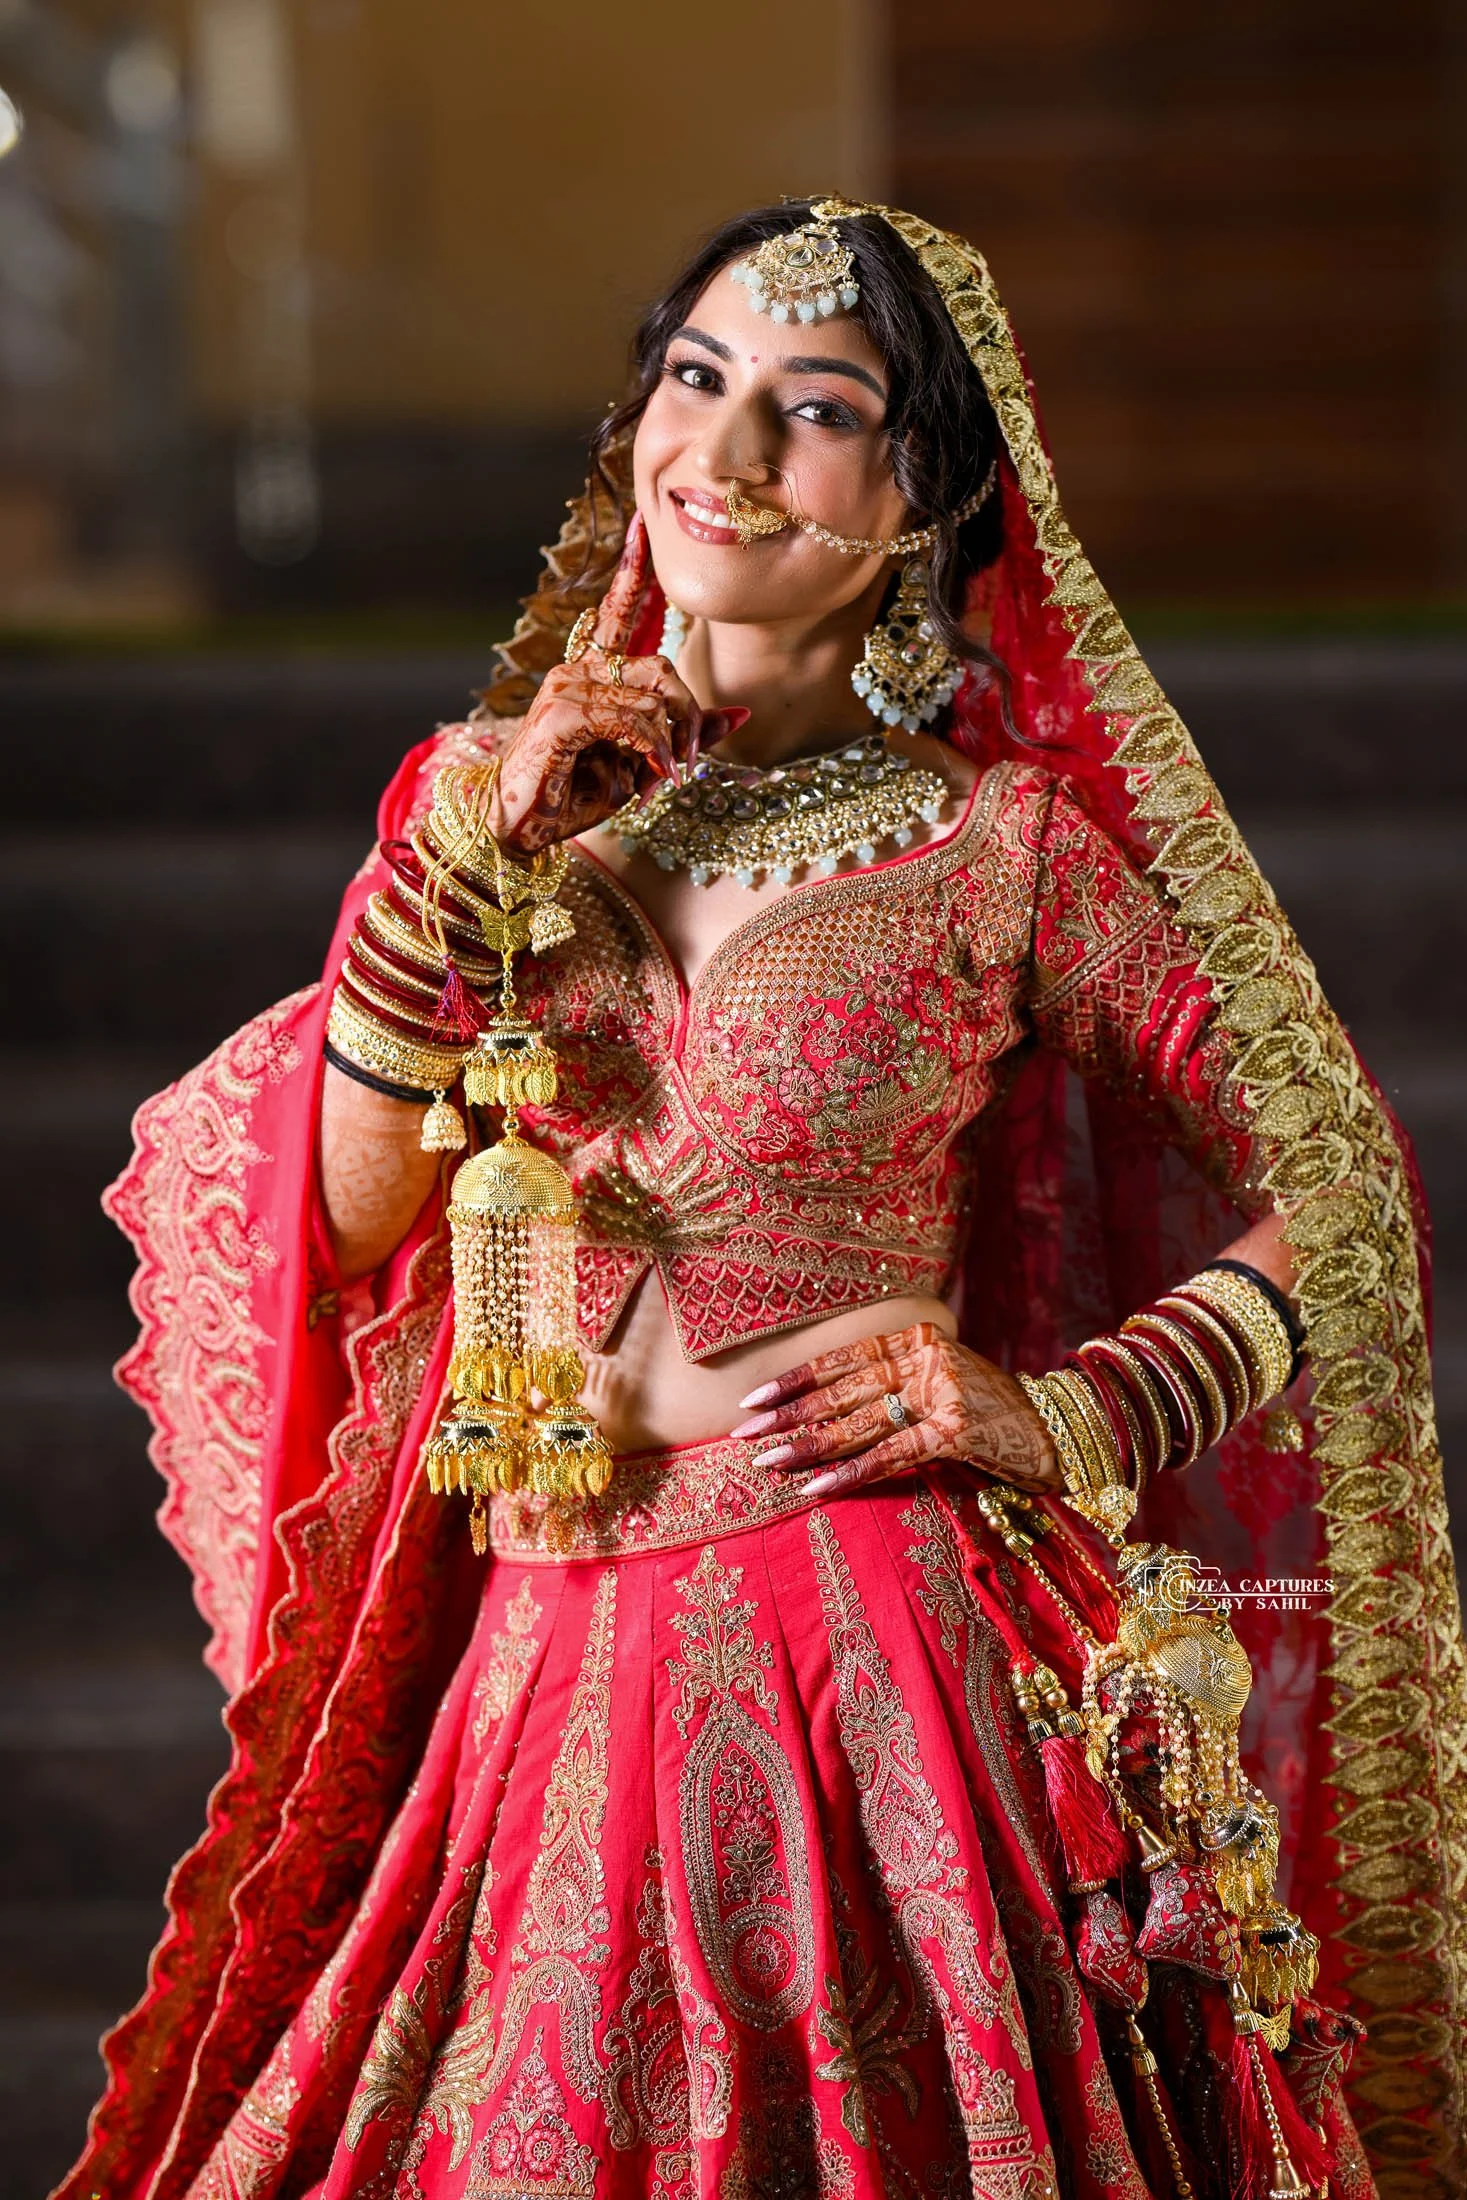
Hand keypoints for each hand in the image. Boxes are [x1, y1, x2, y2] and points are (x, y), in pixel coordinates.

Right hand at [492, 511, 747, 854]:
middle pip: (660, 666)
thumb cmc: (574, 796)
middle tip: (687, 762)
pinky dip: (651, 750)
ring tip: (663, 777)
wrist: (522, 828)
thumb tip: (739, 712)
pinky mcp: (561, 714)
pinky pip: (630, 720)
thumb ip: (685, 733)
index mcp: (594, 673)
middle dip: (688, 713)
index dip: (632, 571)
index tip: (642, 524)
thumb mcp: (644, 763)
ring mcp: (566, 687)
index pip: (616, 611)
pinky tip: (649, 774)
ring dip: (671, 742)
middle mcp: (578, 669)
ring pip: (651, 696)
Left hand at [729, 1321, 1059, 1499]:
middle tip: (743, 1434)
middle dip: (788, 1415)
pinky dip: (849, 1473)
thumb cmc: (991, 1414)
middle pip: (843, 1390)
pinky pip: (890, 1456)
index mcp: (917, 1340)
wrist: (1057, 1435)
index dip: (795, 1379)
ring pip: (859, 1422)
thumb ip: (894, 1388)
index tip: (753, 1399)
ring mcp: (942, 1394)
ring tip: (767, 1462)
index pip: (843, 1358)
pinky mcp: (956, 1433)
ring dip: (807, 1446)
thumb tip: (823, 1413)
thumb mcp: (940, 1385)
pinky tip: (814, 1487)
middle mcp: (926, 1359)